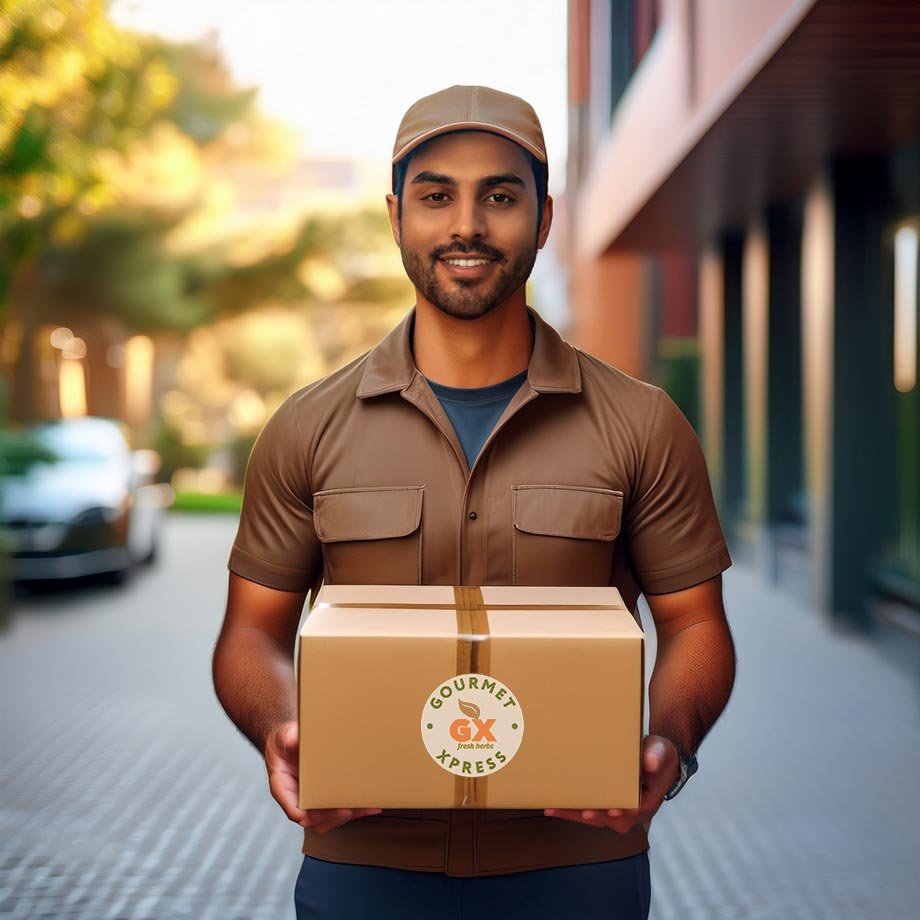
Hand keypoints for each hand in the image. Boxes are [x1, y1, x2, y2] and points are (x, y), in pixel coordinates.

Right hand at [264, 720, 381, 834]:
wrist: (288, 740)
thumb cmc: (284, 742)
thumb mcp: (283, 737)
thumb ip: (288, 739)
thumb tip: (293, 739)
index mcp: (283, 787)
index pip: (295, 810)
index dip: (313, 815)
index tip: (332, 810)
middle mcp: (296, 797)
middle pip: (315, 819)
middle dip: (336, 817)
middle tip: (354, 809)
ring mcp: (310, 798)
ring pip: (327, 819)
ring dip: (347, 816)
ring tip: (365, 808)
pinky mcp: (323, 795)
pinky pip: (335, 809)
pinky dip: (351, 809)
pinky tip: (367, 804)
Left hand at [543, 734, 678, 833]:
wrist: (656, 764)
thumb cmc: (657, 756)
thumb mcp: (661, 751)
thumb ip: (656, 756)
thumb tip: (651, 761)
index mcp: (648, 801)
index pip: (633, 809)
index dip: (620, 810)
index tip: (610, 810)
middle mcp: (632, 814)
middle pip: (608, 817)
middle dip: (588, 813)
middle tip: (569, 809)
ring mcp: (618, 815)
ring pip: (594, 818)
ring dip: (573, 814)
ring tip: (553, 808)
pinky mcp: (606, 811)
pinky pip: (588, 814)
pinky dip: (571, 811)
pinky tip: (553, 808)